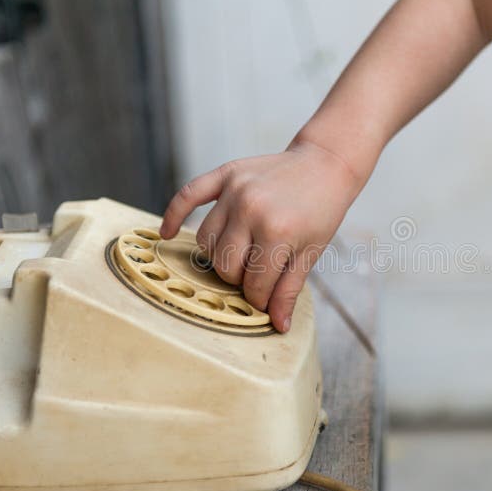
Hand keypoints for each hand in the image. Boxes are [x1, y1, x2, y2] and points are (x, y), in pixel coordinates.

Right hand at [160, 140, 360, 331]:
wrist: (325, 165)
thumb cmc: (321, 212)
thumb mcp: (311, 252)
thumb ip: (289, 289)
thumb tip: (278, 325)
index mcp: (277, 233)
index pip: (253, 284)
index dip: (259, 298)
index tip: (266, 297)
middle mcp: (251, 210)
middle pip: (224, 266)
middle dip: (239, 278)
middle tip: (256, 272)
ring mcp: (235, 191)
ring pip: (206, 240)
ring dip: (218, 254)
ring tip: (239, 252)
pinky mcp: (226, 174)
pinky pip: (188, 194)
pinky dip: (172, 215)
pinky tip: (166, 233)